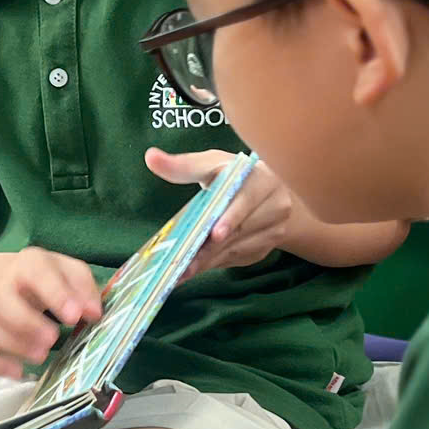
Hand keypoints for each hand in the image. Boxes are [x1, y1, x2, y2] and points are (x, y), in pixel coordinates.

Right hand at [0, 246, 100, 379]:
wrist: (13, 280)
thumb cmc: (50, 279)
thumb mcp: (71, 272)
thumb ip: (84, 288)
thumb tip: (93, 313)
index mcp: (29, 265)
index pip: (37, 274)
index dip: (55, 295)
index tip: (74, 317)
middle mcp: (4, 286)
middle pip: (4, 302)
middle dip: (27, 323)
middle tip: (52, 339)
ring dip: (15, 345)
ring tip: (41, 357)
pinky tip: (17, 372)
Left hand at [147, 149, 296, 274]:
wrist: (268, 193)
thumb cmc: (235, 175)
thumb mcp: (213, 164)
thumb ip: (184, 165)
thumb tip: (151, 157)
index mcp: (264, 180)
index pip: (247, 199)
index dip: (231, 217)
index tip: (215, 234)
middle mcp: (277, 206)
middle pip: (240, 231)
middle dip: (210, 247)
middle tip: (184, 262)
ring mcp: (274, 231)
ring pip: (237, 249)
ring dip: (209, 261)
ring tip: (182, 271)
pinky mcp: (265, 249)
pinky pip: (236, 259)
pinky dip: (213, 264)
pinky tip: (193, 270)